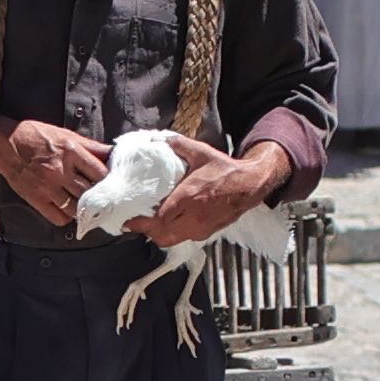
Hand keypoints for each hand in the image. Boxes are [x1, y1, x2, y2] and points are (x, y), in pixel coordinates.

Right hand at [0, 113, 113, 225]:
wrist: (6, 144)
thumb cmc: (37, 137)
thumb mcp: (66, 135)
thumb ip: (91, 146)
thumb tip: (112, 153)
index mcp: (71, 152)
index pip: (100, 173)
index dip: (108, 180)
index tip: (110, 184)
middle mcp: (61, 171)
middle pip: (90, 193)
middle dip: (98, 197)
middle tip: (102, 199)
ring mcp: (48, 187)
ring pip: (77, 208)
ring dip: (84, 209)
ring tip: (86, 206)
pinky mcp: (37, 199)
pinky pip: (59, 217)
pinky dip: (67, 217)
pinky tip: (67, 209)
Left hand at [147, 139, 278, 248]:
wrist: (250, 186)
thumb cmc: (225, 170)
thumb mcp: (201, 153)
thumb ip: (179, 145)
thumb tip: (160, 139)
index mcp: (188, 198)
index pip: (158, 219)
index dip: (141, 223)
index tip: (129, 220)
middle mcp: (193, 217)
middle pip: (161, 234)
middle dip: (145, 231)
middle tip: (136, 223)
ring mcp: (200, 227)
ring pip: (171, 241)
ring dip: (158, 236)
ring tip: (149, 227)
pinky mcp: (207, 233)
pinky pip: (183, 239)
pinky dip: (172, 236)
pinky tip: (169, 226)